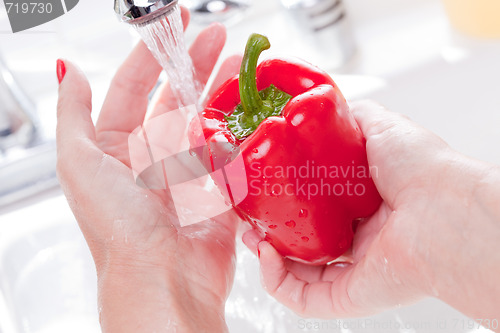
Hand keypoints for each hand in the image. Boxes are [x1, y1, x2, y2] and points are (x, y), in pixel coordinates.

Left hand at [56, 11, 241, 331]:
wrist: (164, 278)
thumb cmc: (118, 227)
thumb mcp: (77, 164)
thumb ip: (72, 114)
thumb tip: (70, 72)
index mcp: (115, 148)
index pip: (132, 88)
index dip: (151, 55)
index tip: (171, 27)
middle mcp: (150, 158)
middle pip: (174, 99)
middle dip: (194, 65)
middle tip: (216, 39)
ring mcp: (186, 172)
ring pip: (205, 121)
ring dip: (221, 93)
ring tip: (240, 67)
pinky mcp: (217, 190)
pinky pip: (229, 152)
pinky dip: (238, 131)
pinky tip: (247, 111)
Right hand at [243, 101, 499, 320]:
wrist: (444, 209)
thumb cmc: (422, 167)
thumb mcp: (378, 125)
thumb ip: (350, 117)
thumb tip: (320, 109)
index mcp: (363, 203)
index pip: (315, 206)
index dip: (286, 200)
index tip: (262, 189)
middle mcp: (359, 238)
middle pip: (304, 241)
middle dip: (272, 231)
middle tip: (251, 218)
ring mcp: (354, 270)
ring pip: (299, 272)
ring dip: (268, 257)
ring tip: (252, 237)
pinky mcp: (350, 295)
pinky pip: (304, 299)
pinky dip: (277, 282)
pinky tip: (266, 258)